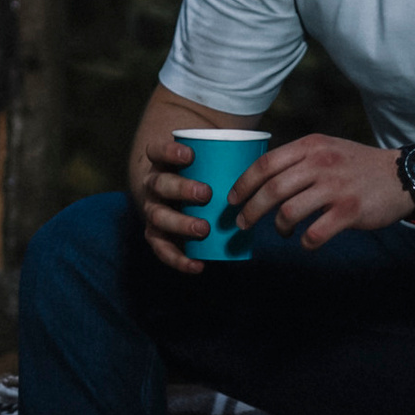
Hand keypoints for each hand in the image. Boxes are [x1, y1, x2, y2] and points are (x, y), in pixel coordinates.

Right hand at [134, 130, 212, 273]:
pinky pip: (162, 249)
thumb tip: (261, 150)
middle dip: (181, 189)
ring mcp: (152, 210)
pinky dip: (178, 259)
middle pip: (159, 184)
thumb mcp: (206, 159)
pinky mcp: (156, 235)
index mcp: (162, 162)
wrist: (177, 194)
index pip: (157, 151)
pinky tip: (197, 265)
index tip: (190, 154)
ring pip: (158, 217)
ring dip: (181, 224)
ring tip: (204, 229)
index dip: (169, 151)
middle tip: (206, 194)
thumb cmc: (200, 173)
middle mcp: (153, 185)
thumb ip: (226, 155)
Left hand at [228, 133, 408, 249]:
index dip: (243, 184)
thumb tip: (262, 181)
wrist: (403, 176)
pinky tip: (306, 242)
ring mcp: (336, 188)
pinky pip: (315, 233)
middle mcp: (321, 164)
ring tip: (282, 231)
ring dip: (278, 227)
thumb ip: (299, 160)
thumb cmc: (358, 166)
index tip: (232, 199)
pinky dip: (305, 242)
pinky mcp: (350, 211)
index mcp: (311, 147)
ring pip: (289, 212)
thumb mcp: (328, 149)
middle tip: (241, 224)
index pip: (266, 164)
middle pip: (272, 190)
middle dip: (250, 210)